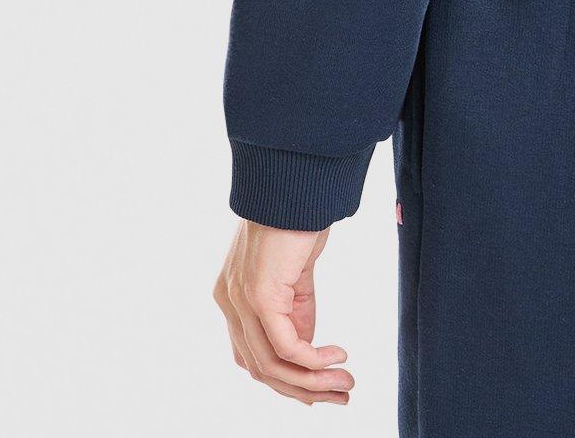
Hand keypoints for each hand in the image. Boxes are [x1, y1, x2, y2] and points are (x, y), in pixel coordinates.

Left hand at [214, 220, 354, 405]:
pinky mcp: (259, 296)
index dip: (286, 379)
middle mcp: (229, 302)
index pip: (252, 356)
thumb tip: (308, 345)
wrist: (296, 180)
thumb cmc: (298, 215)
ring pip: (272, 365)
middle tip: (342, 394)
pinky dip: (313, 360)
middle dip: (304, 390)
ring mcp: (240, 301)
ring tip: (345, 383)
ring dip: (313, 381)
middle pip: (261, 369)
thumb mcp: (297, 271)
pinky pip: (286, 346)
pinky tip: (337, 357)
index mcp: (233, 296)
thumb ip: (297, 308)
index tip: (322, 387)